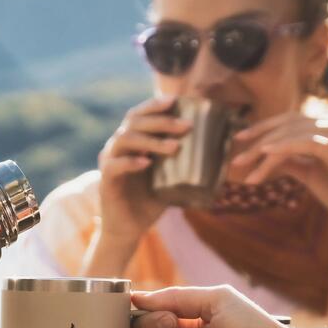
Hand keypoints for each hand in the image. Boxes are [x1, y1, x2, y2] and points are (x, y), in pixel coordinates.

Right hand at [94, 95, 189, 245]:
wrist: (130, 227)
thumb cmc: (151, 199)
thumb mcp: (172, 177)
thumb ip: (186, 162)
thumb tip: (222, 151)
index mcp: (133, 141)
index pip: (140, 115)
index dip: (155, 105)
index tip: (176, 101)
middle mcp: (118, 146)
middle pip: (134, 122)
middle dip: (161, 121)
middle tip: (186, 126)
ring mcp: (109, 161)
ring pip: (125, 139)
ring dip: (151, 140)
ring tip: (174, 147)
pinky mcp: (105, 180)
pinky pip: (114, 165)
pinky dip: (130, 162)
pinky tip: (146, 163)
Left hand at [230, 113, 327, 229]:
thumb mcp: (312, 174)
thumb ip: (293, 161)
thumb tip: (267, 154)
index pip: (292, 120)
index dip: (264, 127)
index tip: (240, 140)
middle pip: (290, 123)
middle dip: (259, 138)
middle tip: (236, 158)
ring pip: (295, 133)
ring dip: (265, 150)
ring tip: (245, 167)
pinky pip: (307, 143)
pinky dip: (284, 147)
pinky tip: (265, 155)